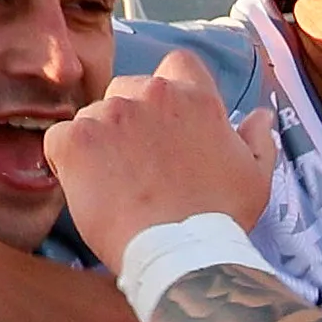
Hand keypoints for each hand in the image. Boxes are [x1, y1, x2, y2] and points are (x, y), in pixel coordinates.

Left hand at [45, 52, 276, 274]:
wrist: (179, 256)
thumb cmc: (219, 221)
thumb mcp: (255, 178)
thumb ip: (256, 140)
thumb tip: (261, 116)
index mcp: (194, 97)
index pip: (177, 65)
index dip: (170, 91)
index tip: (168, 123)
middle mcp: (151, 95)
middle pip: (129, 89)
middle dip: (131, 119)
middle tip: (138, 164)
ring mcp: (109, 115)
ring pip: (94, 115)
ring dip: (100, 142)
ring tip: (115, 186)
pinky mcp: (75, 141)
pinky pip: (60, 139)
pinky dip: (68, 161)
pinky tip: (88, 189)